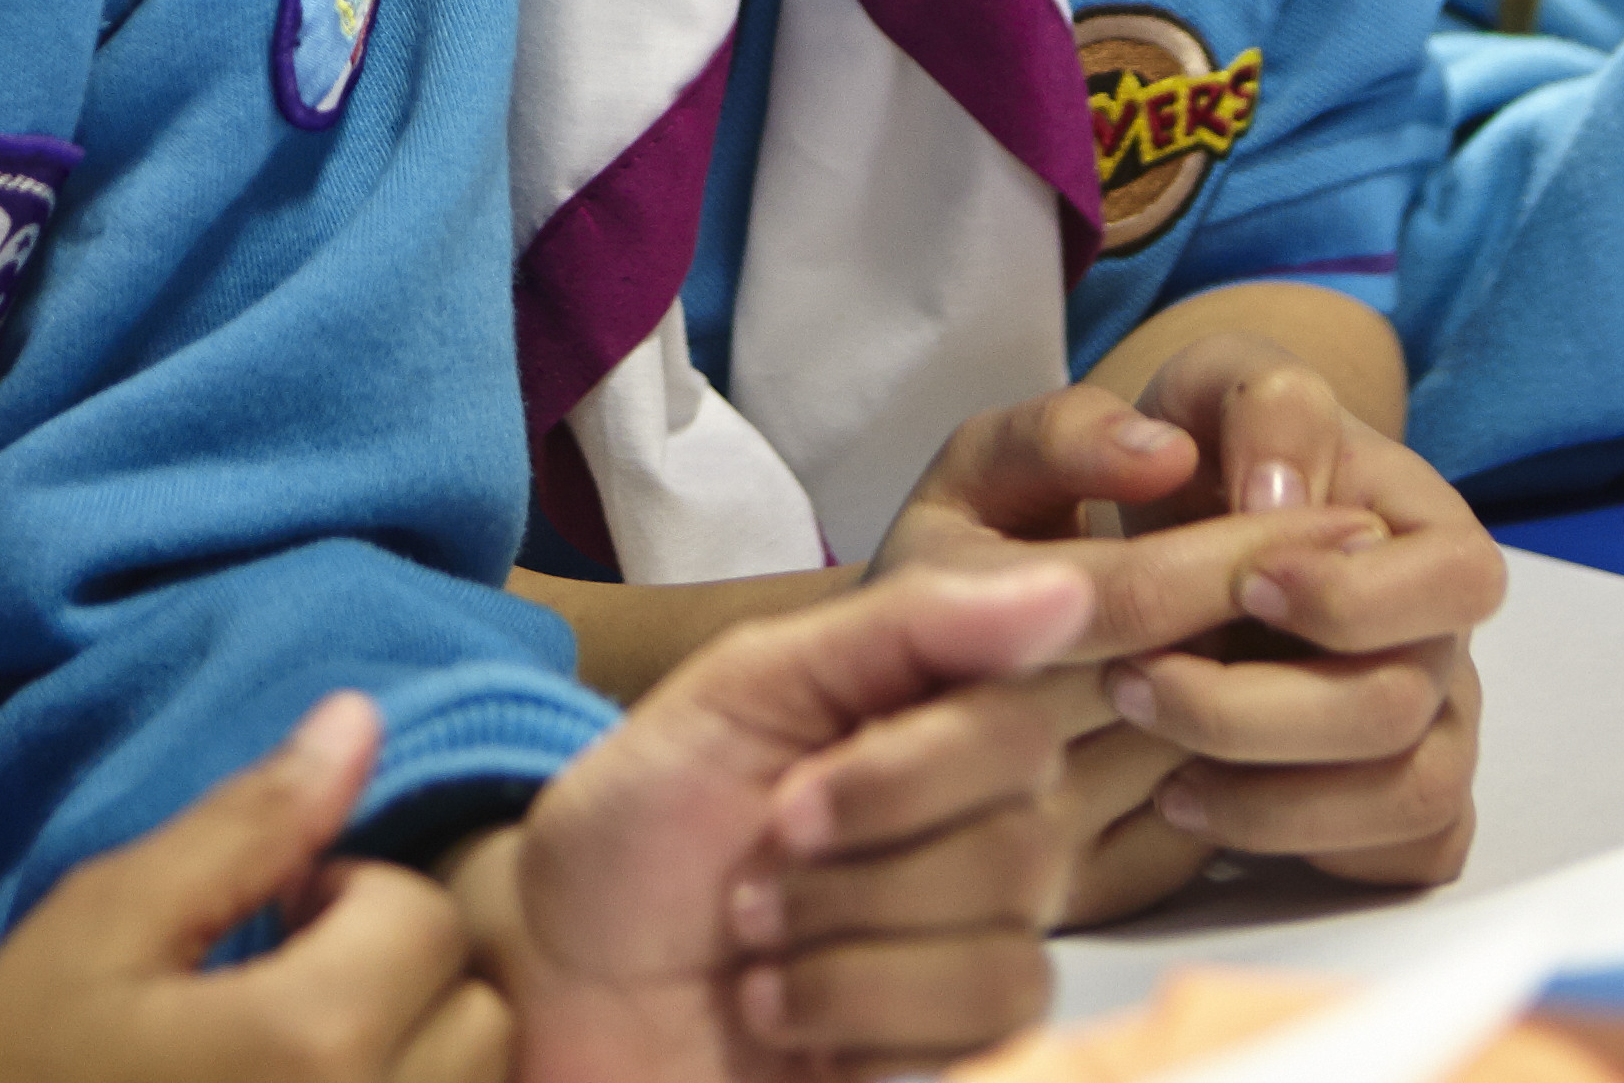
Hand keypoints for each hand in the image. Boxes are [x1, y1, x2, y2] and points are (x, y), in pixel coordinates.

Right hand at [0, 693, 505, 1082]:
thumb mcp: (99, 933)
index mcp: (306, 1045)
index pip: (428, 917)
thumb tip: (359, 718)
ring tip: (290, 1064)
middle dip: (400, 984)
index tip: (266, 925)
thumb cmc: (2, 1077)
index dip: (348, 896)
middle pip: (479, 1022)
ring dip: (409, 1065)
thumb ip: (244, 827)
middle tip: (283, 998)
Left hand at [473, 557, 1092, 1082]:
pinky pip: (989, 1042)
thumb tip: (1065, 587)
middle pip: (1026, 845)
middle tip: (748, 890)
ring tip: (756, 962)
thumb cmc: (637, 840)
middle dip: (857, 876)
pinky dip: (861, 1028)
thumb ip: (902, 630)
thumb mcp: (739, 694)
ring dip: (848, 960)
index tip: (785, 806)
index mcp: (925, 731)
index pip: (1016, 728)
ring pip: (1012, 954)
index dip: (903, 777)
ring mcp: (968, 951)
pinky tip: (788, 1024)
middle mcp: (971, 836)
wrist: (558, 990)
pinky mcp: (959, 1056)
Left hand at [871, 372, 1496, 923]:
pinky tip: (1186, 801)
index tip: (1239, 584)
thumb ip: (1261, 408)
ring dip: (1270, 794)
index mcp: (1428, 529)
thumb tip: (1277, 501)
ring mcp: (1435, 726)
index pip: (1458, 579)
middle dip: (1257, 707)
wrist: (1185, 517)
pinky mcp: (1401, 804)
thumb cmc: (1210, 443)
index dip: (1354, 595)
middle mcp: (1445, 636)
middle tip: (1134, 680)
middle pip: (1401, 705)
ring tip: (1152, 762)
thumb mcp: (1219, 383)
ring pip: (1407, 798)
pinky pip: (1398, 858)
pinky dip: (1299, 843)